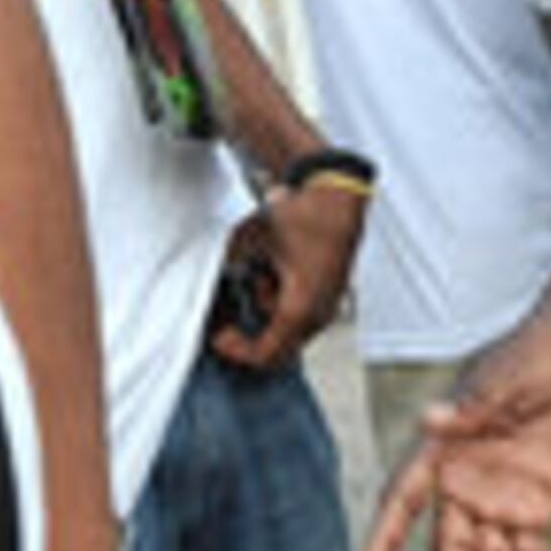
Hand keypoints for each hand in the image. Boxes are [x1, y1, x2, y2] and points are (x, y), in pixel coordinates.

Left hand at [208, 175, 363, 369]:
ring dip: (266, 311)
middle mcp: (318, 315)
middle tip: (230, 322)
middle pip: (279, 350)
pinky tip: (274, 272)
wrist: (337, 197)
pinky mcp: (331, 295)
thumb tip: (213, 273)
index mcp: (300, 309)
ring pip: (289, 331)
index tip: (220, 336)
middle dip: (251, 335)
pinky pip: (300, 314)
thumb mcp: (254, 240)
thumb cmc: (305, 217)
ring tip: (258, 276)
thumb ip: (230, 263)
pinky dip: (280, 301)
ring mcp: (327, 306)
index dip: (237, 350)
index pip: (265, 354)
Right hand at [351, 308, 550, 550]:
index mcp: (443, 449)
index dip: (380, 546)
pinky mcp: (534, 500)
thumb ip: (472, 408)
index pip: (402, 504)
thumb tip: (432, 419)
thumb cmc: (539, 350)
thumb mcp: (507, 378)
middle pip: (454, 550)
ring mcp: (498, 494)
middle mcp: (464, 479)